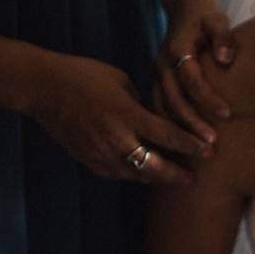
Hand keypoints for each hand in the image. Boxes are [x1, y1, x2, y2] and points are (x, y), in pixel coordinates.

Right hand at [30, 54, 211, 183]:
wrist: (43, 88)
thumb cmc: (86, 75)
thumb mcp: (123, 81)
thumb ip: (143, 102)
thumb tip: (159, 116)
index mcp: (127, 114)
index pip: (167, 135)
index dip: (191, 144)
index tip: (211, 148)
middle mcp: (115, 138)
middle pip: (154, 166)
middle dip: (177, 173)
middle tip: (194, 177)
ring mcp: (99, 152)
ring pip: (135, 175)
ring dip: (157, 178)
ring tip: (175, 178)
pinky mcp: (87, 159)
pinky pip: (116, 173)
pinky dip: (134, 174)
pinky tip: (145, 172)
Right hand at [153, 0, 235, 143]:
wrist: (183, 9)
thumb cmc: (204, 17)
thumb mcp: (217, 19)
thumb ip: (223, 38)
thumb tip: (226, 59)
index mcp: (175, 51)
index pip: (191, 80)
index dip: (208, 98)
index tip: (227, 114)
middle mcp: (160, 67)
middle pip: (173, 102)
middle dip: (191, 126)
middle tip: (210, 146)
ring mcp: (154, 77)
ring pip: (160, 111)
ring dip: (176, 133)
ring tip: (196, 153)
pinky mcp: (154, 84)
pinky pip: (155, 112)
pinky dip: (164, 131)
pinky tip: (177, 149)